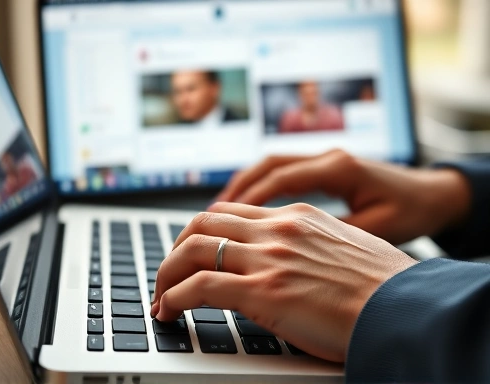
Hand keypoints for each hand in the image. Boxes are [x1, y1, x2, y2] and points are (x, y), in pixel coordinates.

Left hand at [151, 202, 416, 361]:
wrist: (405, 307)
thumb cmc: (382, 285)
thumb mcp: (341, 248)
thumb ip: (306, 247)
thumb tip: (285, 263)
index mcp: (296, 217)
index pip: (231, 212)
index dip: (202, 230)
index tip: (192, 250)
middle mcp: (277, 230)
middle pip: (202, 222)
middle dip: (176, 247)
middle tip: (169, 271)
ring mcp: (269, 257)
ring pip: (193, 248)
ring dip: (167, 271)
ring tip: (161, 294)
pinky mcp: (263, 291)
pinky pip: (199, 286)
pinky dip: (174, 296)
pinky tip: (168, 310)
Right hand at [216, 150, 470, 244]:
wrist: (434, 196)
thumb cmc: (411, 212)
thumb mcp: (375, 230)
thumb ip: (333, 236)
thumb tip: (293, 253)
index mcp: (339, 168)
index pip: (280, 178)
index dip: (247, 200)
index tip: (223, 223)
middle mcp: (327, 158)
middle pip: (267, 166)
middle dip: (235, 191)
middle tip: (207, 221)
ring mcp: (324, 160)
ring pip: (270, 166)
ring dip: (242, 188)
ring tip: (216, 216)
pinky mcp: (323, 170)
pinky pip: (281, 174)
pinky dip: (258, 189)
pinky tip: (246, 210)